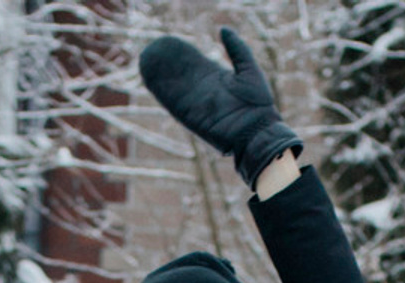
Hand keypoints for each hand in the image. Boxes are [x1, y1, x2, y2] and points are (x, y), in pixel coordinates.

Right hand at [138, 29, 300, 183]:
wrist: (258, 132)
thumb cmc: (259, 104)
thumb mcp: (248, 68)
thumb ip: (236, 48)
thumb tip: (223, 29)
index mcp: (217, 81)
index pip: (195, 65)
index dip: (182, 54)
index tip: (168, 42)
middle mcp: (204, 93)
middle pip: (180, 75)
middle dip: (167, 63)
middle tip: (152, 49)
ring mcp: (196, 105)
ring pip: (173, 88)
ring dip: (159, 75)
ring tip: (145, 59)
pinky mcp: (191, 118)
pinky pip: (173, 102)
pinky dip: (161, 90)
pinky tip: (150, 76)